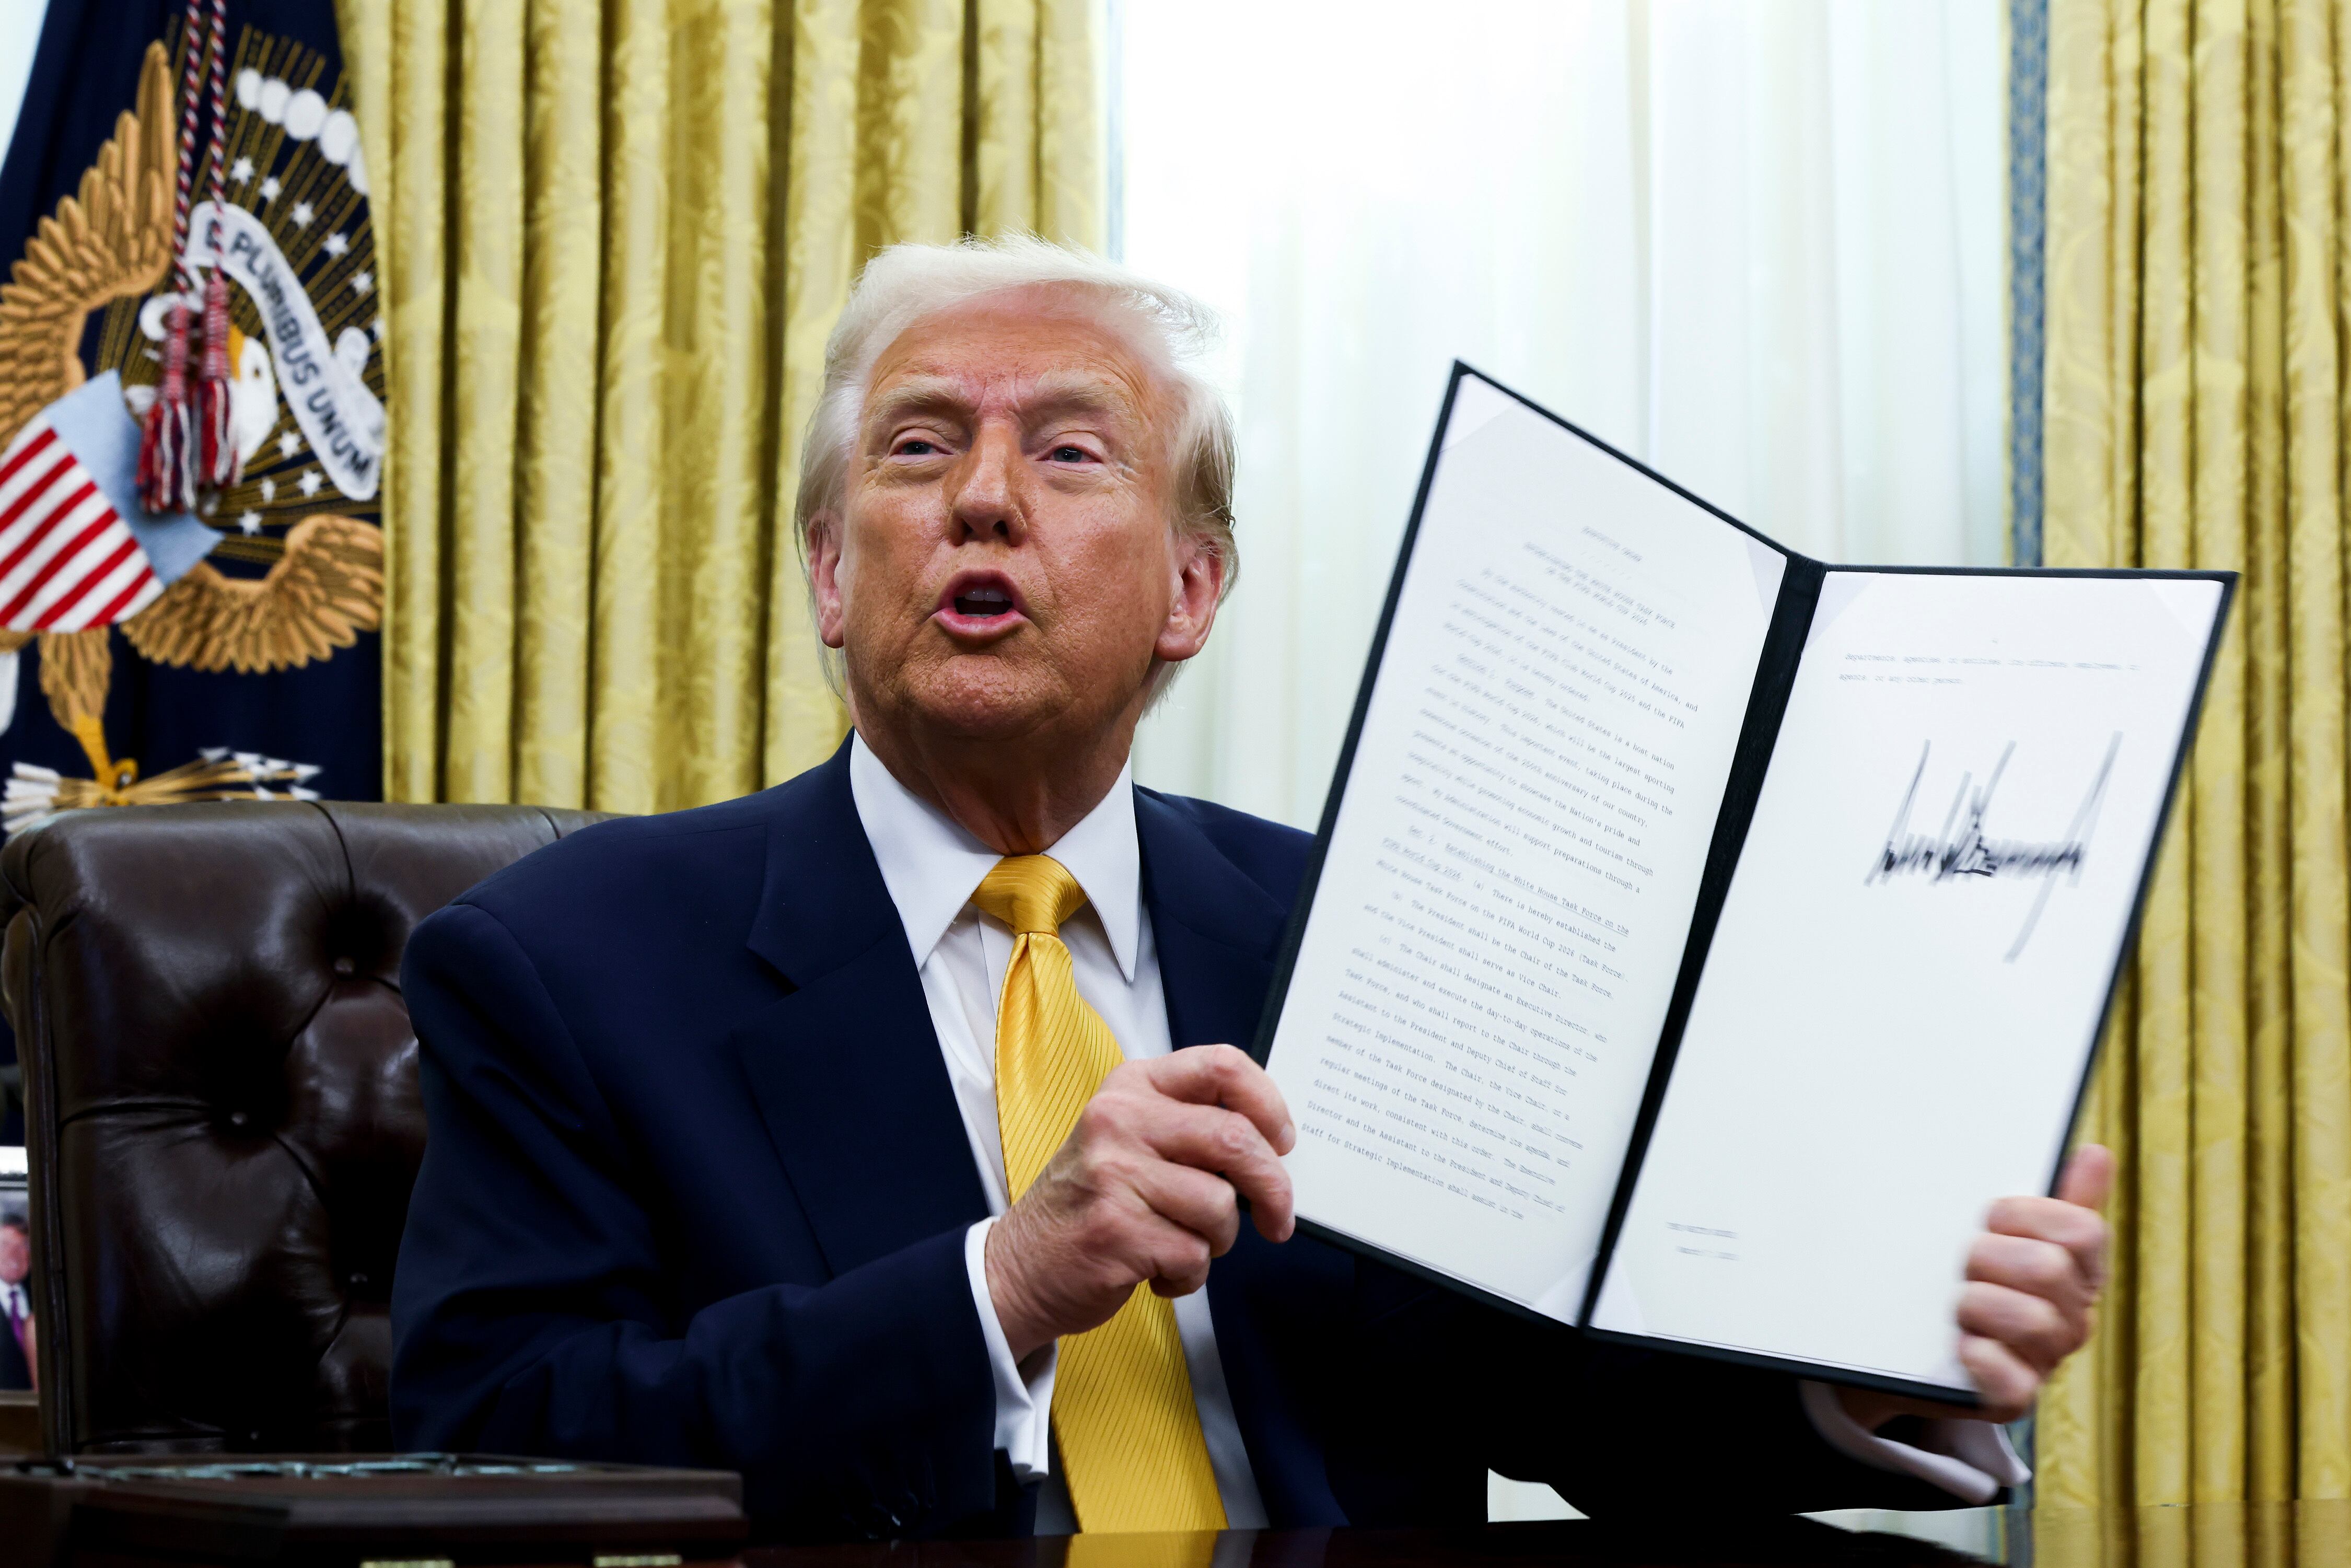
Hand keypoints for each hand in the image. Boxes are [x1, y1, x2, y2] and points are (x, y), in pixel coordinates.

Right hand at [984, 1045, 1296, 1360]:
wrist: (1020, 1264)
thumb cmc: (1091, 1203)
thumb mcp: (1128, 1138)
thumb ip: (1188, 1126)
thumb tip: (1272, 1145)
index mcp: (1131, 1087)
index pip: (1223, 1065)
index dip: (1269, 1105)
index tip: (1281, 1143)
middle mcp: (1119, 1121)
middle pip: (1235, 1139)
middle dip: (1273, 1187)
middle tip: (1277, 1218)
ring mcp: (1114, 1175)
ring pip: (1220, 1205)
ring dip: (1218, 1240)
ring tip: (1181, 1243)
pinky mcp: (1117, 1231)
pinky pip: (1194, 1255)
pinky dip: (1189, 1276)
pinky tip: (1156, 1269)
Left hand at [1839, 1144, 2113, 1430]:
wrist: (1911, 1343)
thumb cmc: (1973, 1277)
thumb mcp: (2009, 1233)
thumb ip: (2056, 1198)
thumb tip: (2098, 1153)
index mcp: (2079, 1271)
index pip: (2083, 1230)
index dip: (2026, 1215)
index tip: (1990, 1218)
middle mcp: (2073, 1318)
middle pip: (2047, 1269)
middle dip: (1989, 1257)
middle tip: (1964, 1264)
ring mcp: (2046, 1360)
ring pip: (2029, 1320)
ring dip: (1975, 1304)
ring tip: (1957, 1305)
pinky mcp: (2015, 1400)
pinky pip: (2011, 1380)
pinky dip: (1978, 1357)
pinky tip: (1960, 1344)